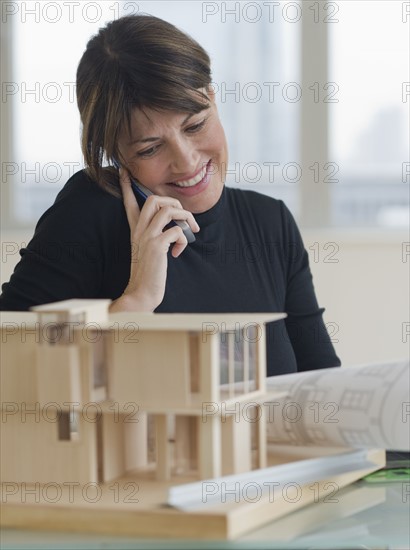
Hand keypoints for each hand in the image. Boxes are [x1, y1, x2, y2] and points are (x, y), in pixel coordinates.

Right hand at [111, 168, 199, 311]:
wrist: (141, 293)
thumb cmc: (148, 275)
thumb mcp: (149, 252)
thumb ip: (156, 237)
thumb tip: (175, 229)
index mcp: (135, 231)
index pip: (129, 203)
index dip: (128, 186)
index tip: (124, 171)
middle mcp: (139, 231)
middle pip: (153, 199)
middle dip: (173, 202)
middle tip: (183, 216)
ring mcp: (147, 238)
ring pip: (168, 211)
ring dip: (186, 218)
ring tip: (191, 232)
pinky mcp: (157, 247)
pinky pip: (177, 231)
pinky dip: (184, 239)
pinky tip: (178, 253)